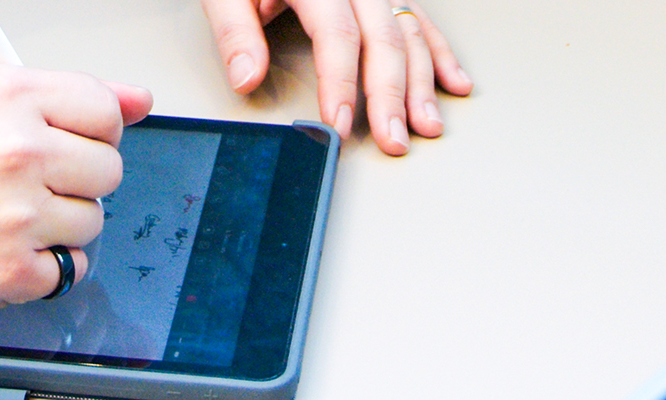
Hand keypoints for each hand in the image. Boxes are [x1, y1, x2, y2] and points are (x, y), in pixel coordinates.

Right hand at [0, 65, 152, 309]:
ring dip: (56, 225)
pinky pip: (67, 271)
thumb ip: (67, 96)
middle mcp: (18, 152)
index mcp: (13, 97)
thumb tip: (139, 101)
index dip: (89, 134)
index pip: (108, 116)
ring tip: (4, 213)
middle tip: (24, 182)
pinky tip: (2, 245)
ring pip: (91, 224)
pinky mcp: (7, 270)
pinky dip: (41, 266)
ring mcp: (15, 215)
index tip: (64, 145)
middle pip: (108, 173)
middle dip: (73, 180)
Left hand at [202, 0, 473, 155]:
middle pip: (383, 39)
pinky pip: (421, 21)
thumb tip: (246, 78)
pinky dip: (438, 54)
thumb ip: (236, 33)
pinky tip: (453, 85)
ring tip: (426, 126)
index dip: (341, 83)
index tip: (338, 123)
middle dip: (390, 95)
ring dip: (421, 83)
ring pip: (409, 32)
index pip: (337, 35)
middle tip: (392, 140)